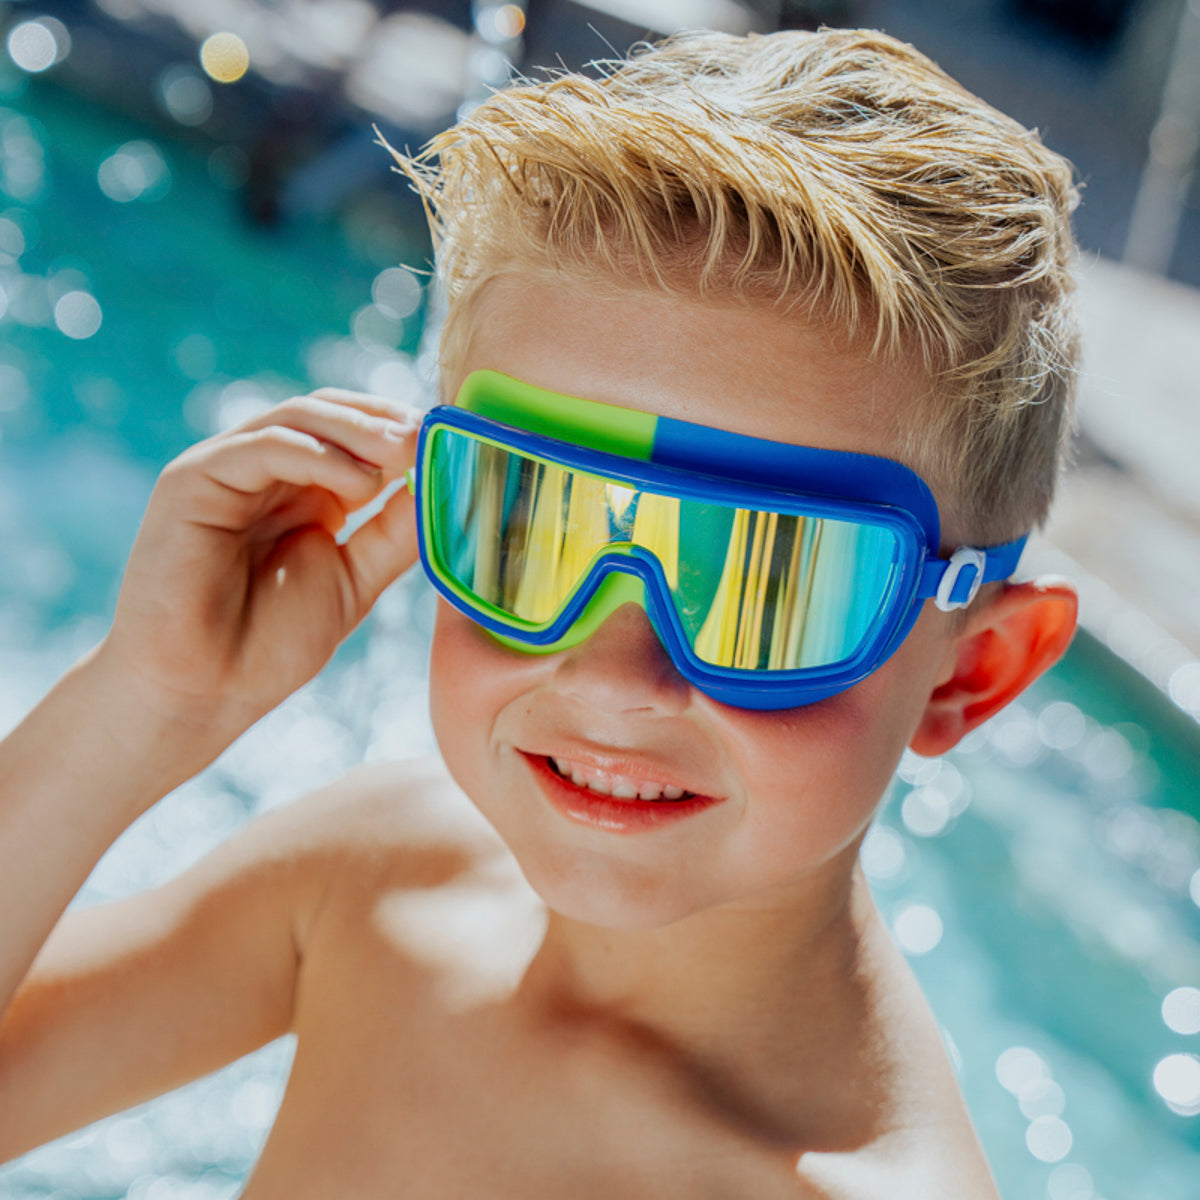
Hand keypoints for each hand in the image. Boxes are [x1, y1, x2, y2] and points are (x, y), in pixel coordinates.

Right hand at [96, 388, 420, 747]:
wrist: (201, 692)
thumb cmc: (268, 645)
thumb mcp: (354, 579)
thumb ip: (394, 534)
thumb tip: (441, 483)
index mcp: (303, 491)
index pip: (354, 434)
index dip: (401, 431)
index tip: (451, 441)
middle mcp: (264, 472)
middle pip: (328, 414)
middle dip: (383, 421)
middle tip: (428, 437)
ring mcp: (227, 470)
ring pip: (297, 418)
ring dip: (357, 430)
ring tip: (403, 453)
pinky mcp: (193, 479)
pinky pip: (262, 447)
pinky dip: (316, 455)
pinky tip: (360, 484)